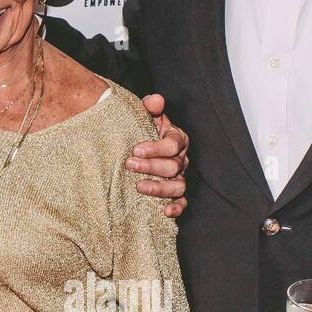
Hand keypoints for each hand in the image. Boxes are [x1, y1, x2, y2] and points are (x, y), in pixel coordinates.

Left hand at [125, 94, 188, 217]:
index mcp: (177, 139)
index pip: (173, 144)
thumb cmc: (140, 130)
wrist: (135, 146)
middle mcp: (181, 159)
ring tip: (139, 187)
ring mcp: (179, 177)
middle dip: (151, 166)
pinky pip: (182, 203)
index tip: (135, 149)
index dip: (156, 148)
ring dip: (159, 188)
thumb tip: (156, 99)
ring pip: (178, 186)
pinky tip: (165, 211)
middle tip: (129, 165)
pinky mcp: (175, 194)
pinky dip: (176, 208)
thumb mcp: (143, 116)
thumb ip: (149, 107)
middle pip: (173, 166)